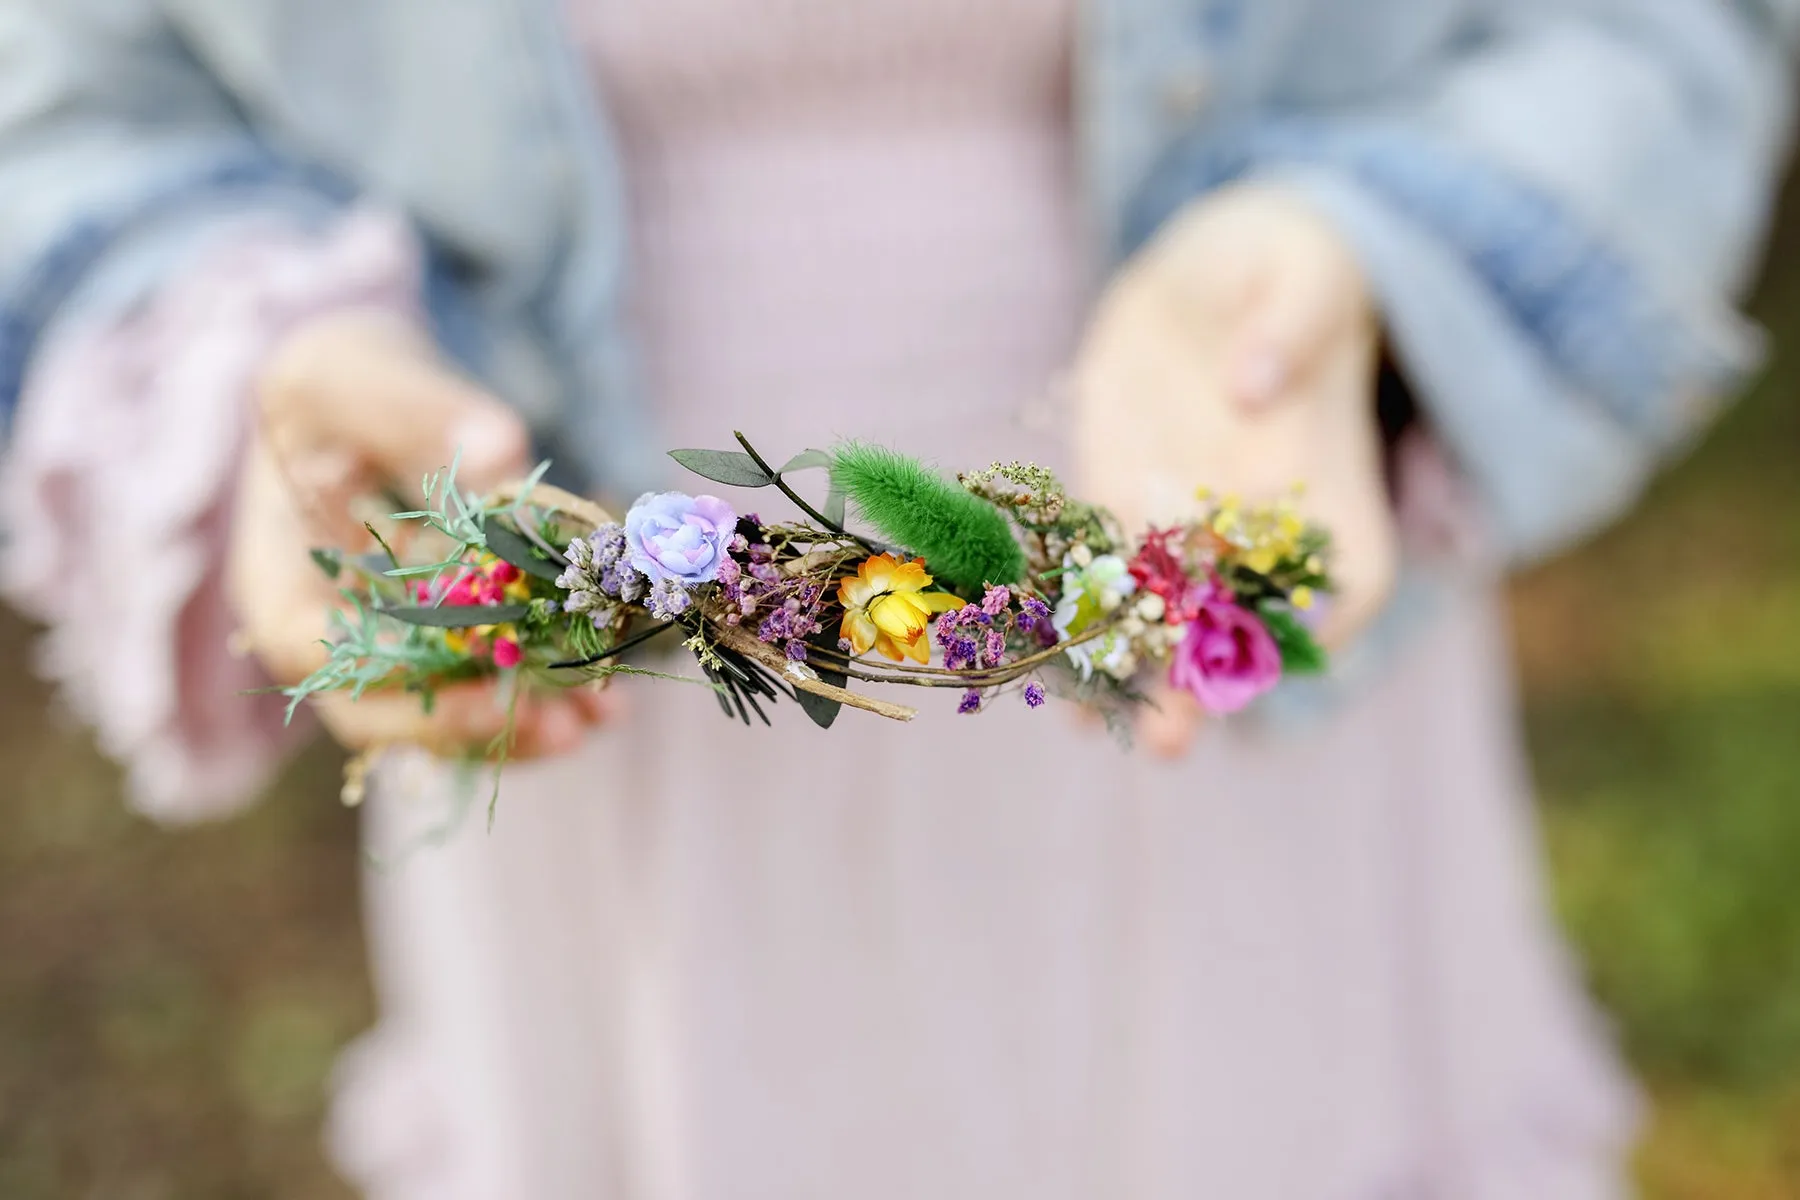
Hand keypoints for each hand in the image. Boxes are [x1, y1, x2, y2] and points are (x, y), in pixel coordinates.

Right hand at [227, 311, 616, 757]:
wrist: (369, 393)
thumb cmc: (339, 378)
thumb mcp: (348, 372)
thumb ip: (411, 412)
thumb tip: (502, 453)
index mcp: (279, 575)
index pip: (312, 650)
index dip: (391, 681)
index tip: (476, 689)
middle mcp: (332, 630)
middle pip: (386, 708)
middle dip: (475, 724)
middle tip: (561, 727)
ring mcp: (395, 644)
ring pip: (448, 706)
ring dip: (526, 720)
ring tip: (601, 714)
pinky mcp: (453, 639)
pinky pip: (493, 679)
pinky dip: (547, 687)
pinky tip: (610, 694)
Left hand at [1073, 182, 1398, 756]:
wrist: (1213, 263)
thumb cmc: (1282, 262)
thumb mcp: (1300, 269)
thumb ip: (1290, 324)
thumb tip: (1257, 384)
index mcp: (1333, 484)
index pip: (1348, 577)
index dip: (1315, 622)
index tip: (1270, 648)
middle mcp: (1263, 524)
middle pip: (1245, 620)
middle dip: (1201, 679)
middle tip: (1168, 739)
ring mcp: (1188, 524)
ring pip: (1164, 617)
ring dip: (1131, 675)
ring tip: (1094, 729)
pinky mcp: (1120, 505)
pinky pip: (1099, 577)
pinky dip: (1073, 623)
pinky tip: (1042, 670)